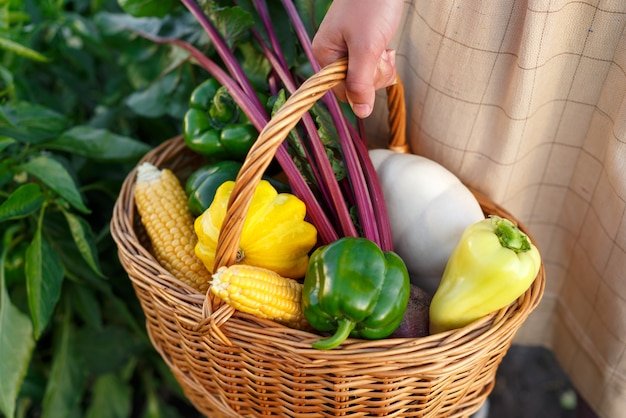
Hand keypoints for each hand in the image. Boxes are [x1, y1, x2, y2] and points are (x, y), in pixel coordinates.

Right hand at [312, 0, 403, 117]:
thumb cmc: (373, 5)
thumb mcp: (367, 48)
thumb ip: (361, 82)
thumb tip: (360, 113)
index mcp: (324, 54)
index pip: (342, 91)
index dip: (363, 86)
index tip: (375, 65)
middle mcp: (332, 53)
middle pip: (355, 85)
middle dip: (374, 75)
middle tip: (382, 53)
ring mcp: (346, 48)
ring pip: (366, 76)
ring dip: (381, 67)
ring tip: (385, 47)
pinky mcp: (359, 43)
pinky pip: (371, 64)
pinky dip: (382, 59)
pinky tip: (386, 44)